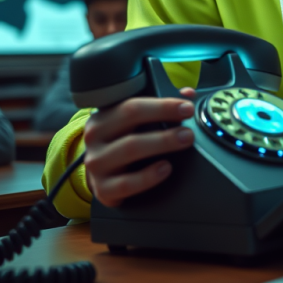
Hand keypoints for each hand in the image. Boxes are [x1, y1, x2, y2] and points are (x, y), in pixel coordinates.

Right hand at [83, 88, 196, 207]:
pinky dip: (148, 177)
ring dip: (161, 144)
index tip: (187, 108)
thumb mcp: (135, 123)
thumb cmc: (123, 142)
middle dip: (163, 121)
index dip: (163, 106)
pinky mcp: (102, 189)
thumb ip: (161, 106)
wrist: (103, 176)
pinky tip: (165, 168)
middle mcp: (95, 137)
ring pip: (129, 149)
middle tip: (188, 131)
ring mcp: (96, 163)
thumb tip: (188, 94)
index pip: (132, 105)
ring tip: (183, 143)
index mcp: (103, 115)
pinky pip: (126, 184)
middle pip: (129, 124)